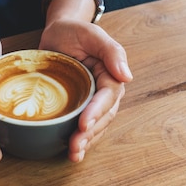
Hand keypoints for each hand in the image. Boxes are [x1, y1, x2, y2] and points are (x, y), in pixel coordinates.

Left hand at [39, 20, 132, 162]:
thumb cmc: (74, 31)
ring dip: (86, 142)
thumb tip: (127, 75)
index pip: (107, 98)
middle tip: (75, 145)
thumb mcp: (92, 34)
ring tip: (74, 154)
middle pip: (103, 117)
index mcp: (111, 75)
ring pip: (95, 126)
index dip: (96, 112)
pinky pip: (84, 127)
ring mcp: (92, 101)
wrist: (58, 33)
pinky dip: (80, 141)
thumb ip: (111, 51)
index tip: (84, 124)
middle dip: (91, 133)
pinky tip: (72, 153)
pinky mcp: (79, 107)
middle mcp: (105, 92)